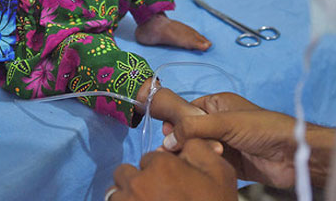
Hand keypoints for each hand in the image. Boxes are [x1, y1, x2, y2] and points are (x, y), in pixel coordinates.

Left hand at [109, 142, 236, 200]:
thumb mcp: (220, 172)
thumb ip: (199, 148)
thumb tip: (183, 141)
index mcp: (161, 165)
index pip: (149, 158)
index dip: (161, 169)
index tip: (171, 182)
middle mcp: (138, 183)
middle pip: (125, 173)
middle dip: (137, 180)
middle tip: (155, 194)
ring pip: (115, 194)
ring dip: (127, 197)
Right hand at [163, 92, 298, 188]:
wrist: (293, 155)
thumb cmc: (264, 128)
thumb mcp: (226, 122)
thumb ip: (195, 127)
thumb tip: (169, 137)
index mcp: (218, 104)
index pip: (188, 109)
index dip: (175, 120)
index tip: (165, 133)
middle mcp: (219, 123)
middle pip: (190, 131)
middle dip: (180, 141)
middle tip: (170, 151)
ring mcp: (224, 144)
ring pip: (198, 148)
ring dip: (190, 155)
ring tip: (179, 161)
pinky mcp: (229, 163)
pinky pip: (208, 163)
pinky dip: (201, 166)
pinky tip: (192, 170)